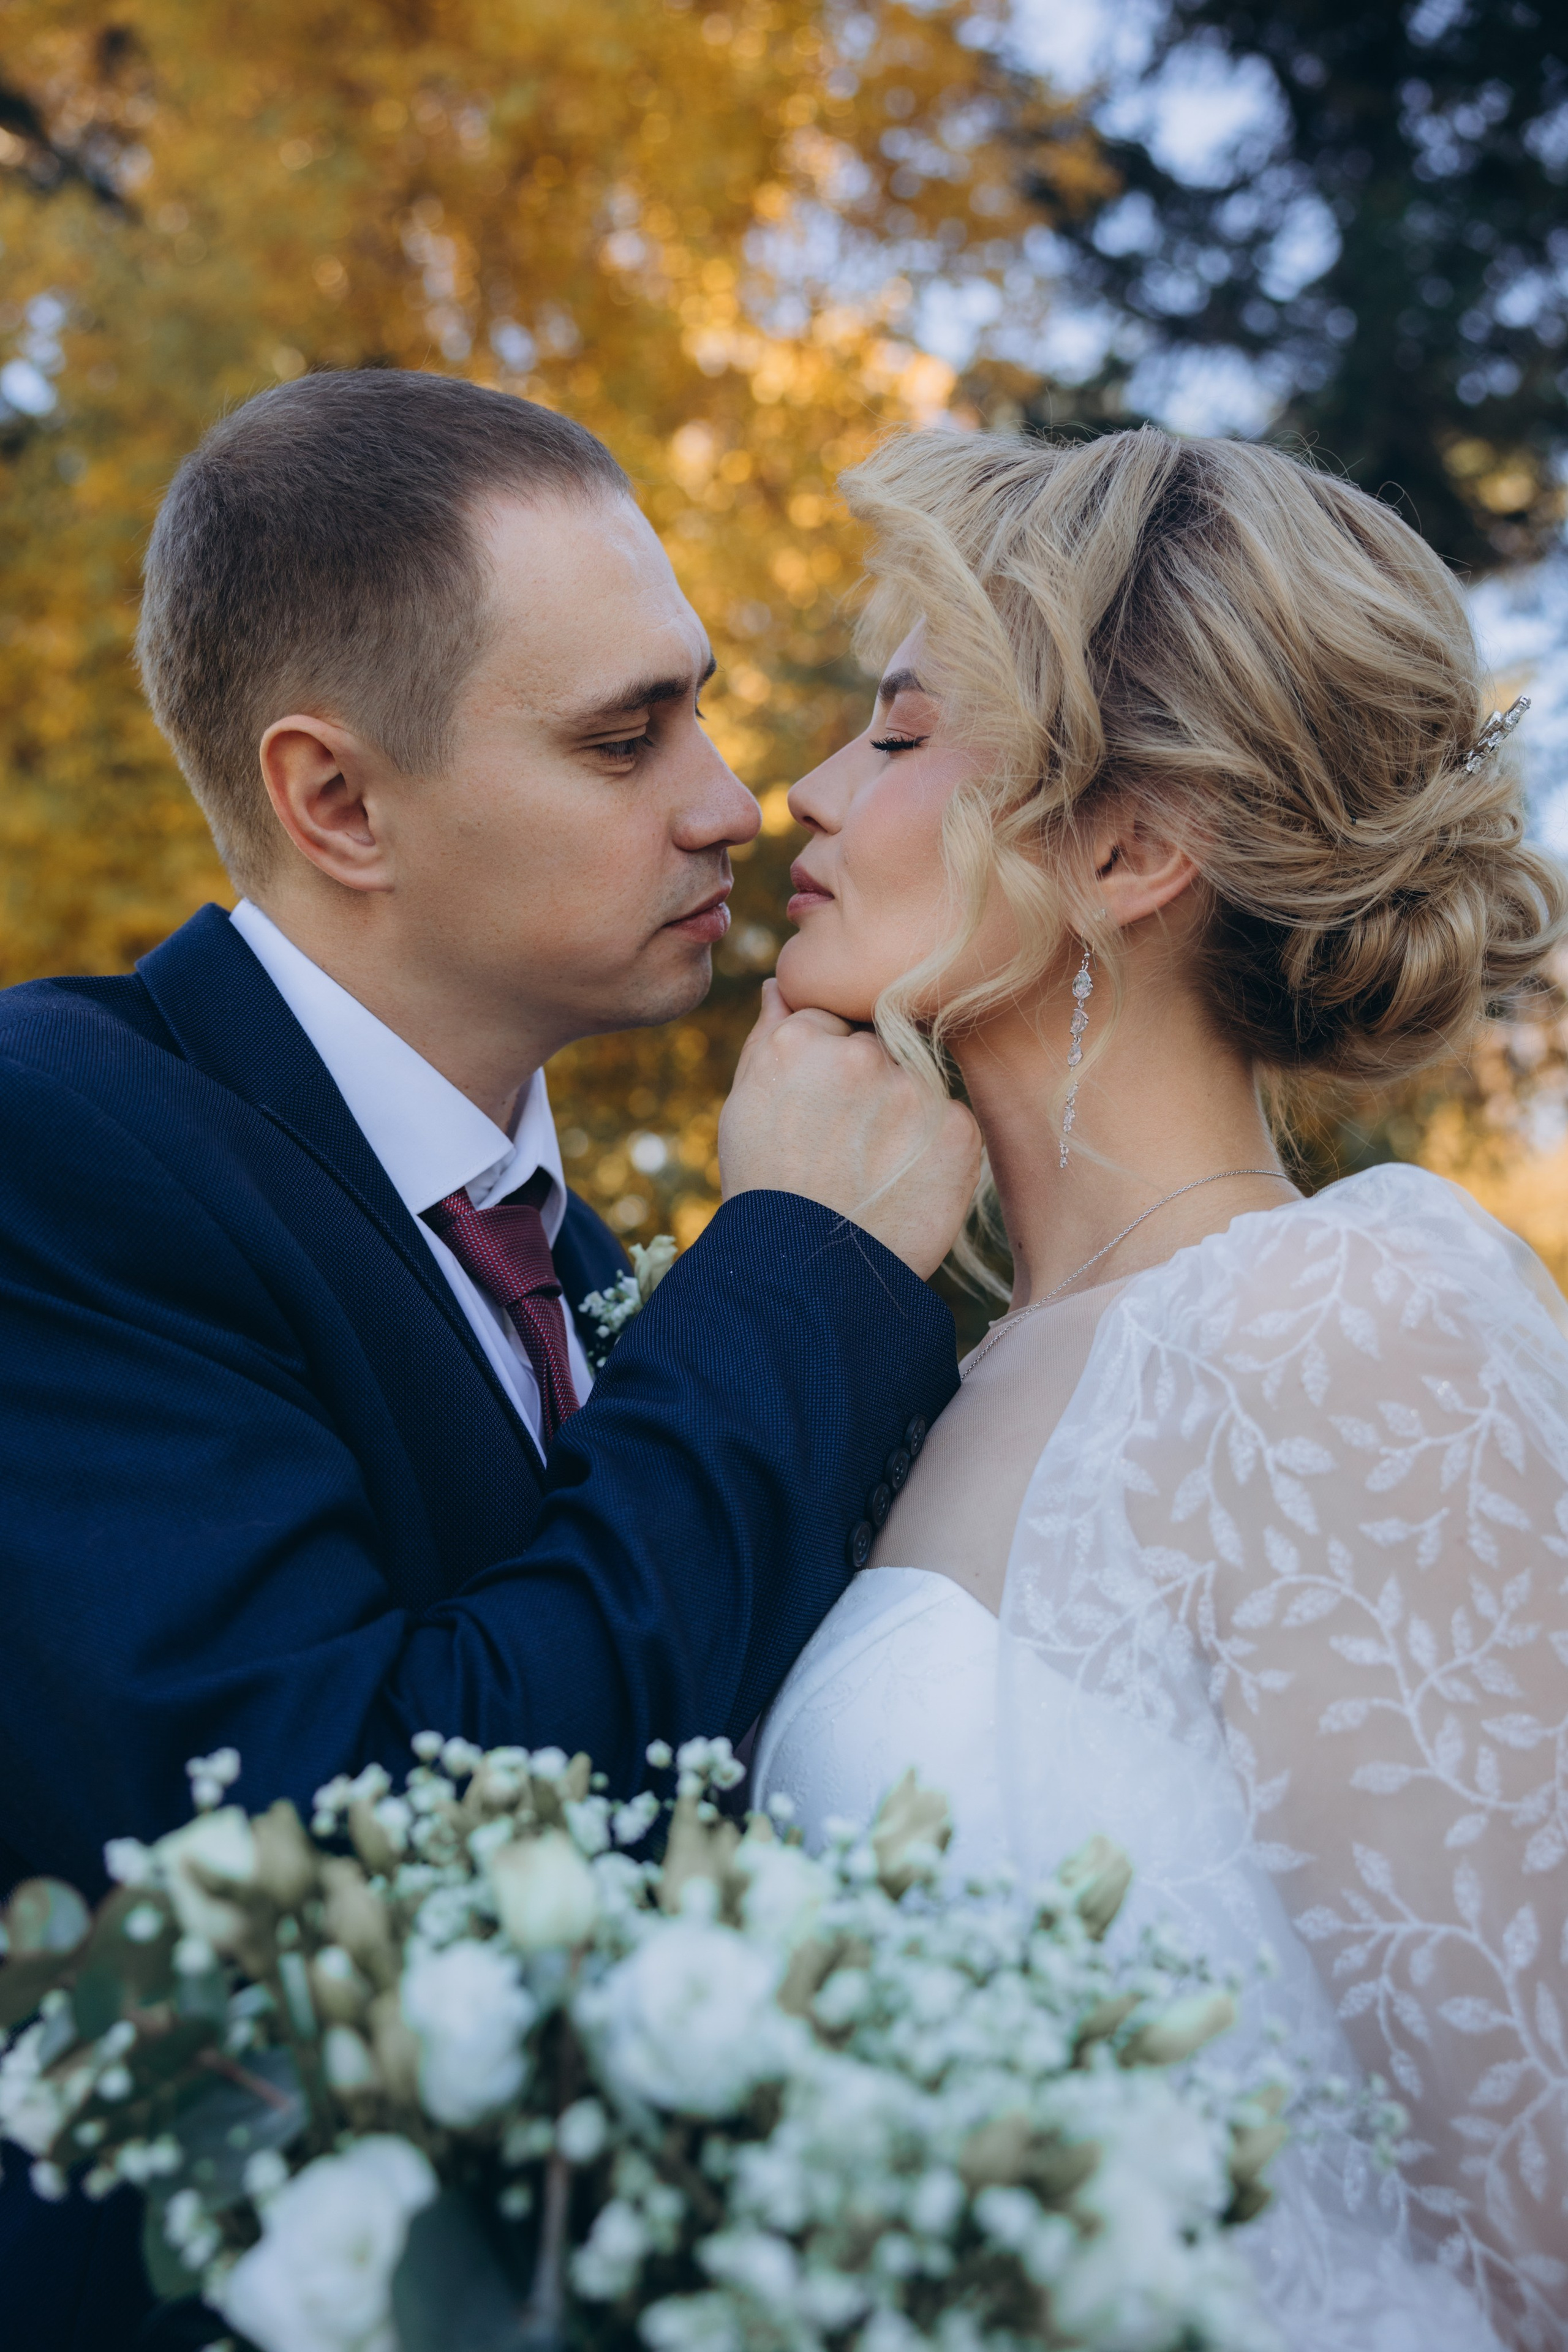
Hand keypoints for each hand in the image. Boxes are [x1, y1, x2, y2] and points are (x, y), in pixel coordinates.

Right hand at [719, 980, 981, 1278]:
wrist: (808, 1277)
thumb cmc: (767, 1189)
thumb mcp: (744, 1106)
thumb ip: (767, 1035)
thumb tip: (779, 983)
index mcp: (799, 1041)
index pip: (831, 1020)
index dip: (824, 1066)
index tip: (816, 1110)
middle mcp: (861, 1055)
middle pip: (877, 1046)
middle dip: (866, 1083)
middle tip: (842, 1145)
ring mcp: (914, 1091)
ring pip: (915, 1082)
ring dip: (901, 1114)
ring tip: (869, 1170)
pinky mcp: (958, 1130)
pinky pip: (948, 1121)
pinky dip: (931, 1148)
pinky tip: (900, 1183)